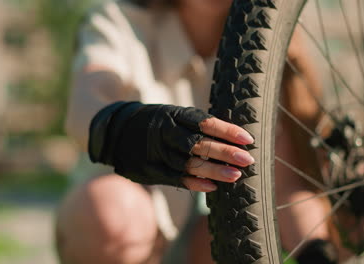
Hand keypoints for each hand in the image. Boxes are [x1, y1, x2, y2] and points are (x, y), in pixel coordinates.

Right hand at [88, 102, 254, 189]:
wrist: (115, 130)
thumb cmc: (154, 123)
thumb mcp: (171, 114)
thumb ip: (194, 125)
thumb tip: (231, 138)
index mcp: (174, 115)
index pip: (204, 122)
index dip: (226, 131)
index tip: (247, 139)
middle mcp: (165, 131)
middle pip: (198, 143)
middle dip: (224, 152)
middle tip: (247, 159)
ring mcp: (156, 151)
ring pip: (187, 163)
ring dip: (212, 170)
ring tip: (234, 176)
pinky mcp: (149, 169)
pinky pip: (173, 177)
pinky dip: (193, 183)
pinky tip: (211, 187)